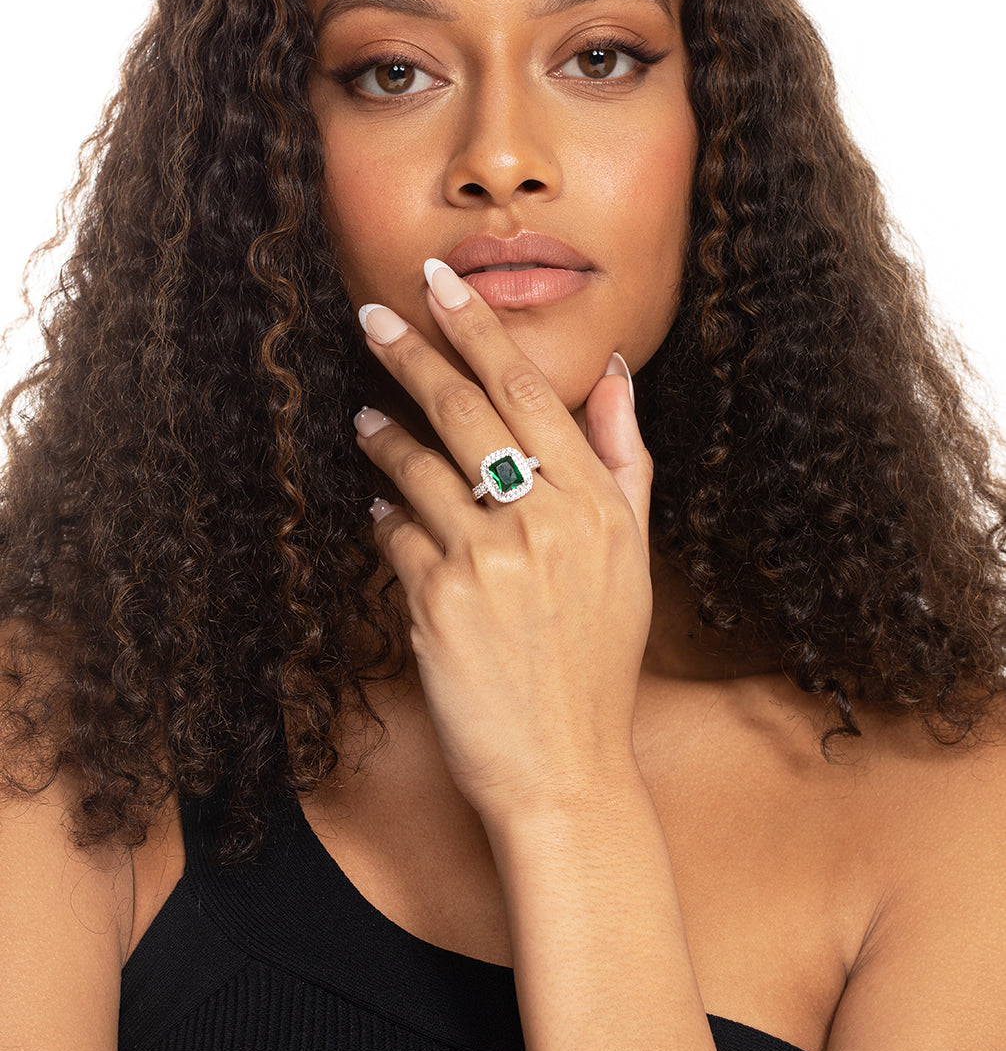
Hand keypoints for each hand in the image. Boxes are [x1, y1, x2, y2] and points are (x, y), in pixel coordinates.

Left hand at [354, 259, 652, 827]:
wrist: (564, 767)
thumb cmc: (598, 658)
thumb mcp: (631, 555)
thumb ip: (624, 458)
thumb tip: (616, 375)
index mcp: (596, 503)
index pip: (530, 390)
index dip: (480, 328)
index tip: (443, 283)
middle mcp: (544, 521)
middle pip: (466, 411)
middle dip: (413, 353)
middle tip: (373, 315)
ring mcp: (487, 561)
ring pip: (419, 466)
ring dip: (384, 434)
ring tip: (363, 418)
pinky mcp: (436, 601)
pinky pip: (395, 532)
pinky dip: (383, 512)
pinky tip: (381, 507)